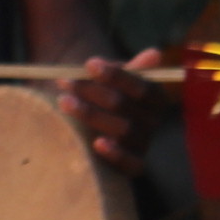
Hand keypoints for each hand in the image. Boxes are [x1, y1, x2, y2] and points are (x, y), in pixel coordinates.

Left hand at [57, 50, 167, 175]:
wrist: (85, 127)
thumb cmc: (99, 96)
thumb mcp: (108, 80)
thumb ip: (123, 70)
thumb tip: (154, 54)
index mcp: (154, 97)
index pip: (141, 85)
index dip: (116, 75)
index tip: (89, 64)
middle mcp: (153, 120)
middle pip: (125, 105)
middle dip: (93, 92)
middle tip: (65, 82)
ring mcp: (142, 143)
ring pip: (122, 129)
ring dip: (92, 114)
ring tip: (64, 102)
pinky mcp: (133, 165)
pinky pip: (131, 164)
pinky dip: (116, 154)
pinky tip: (97, 143)